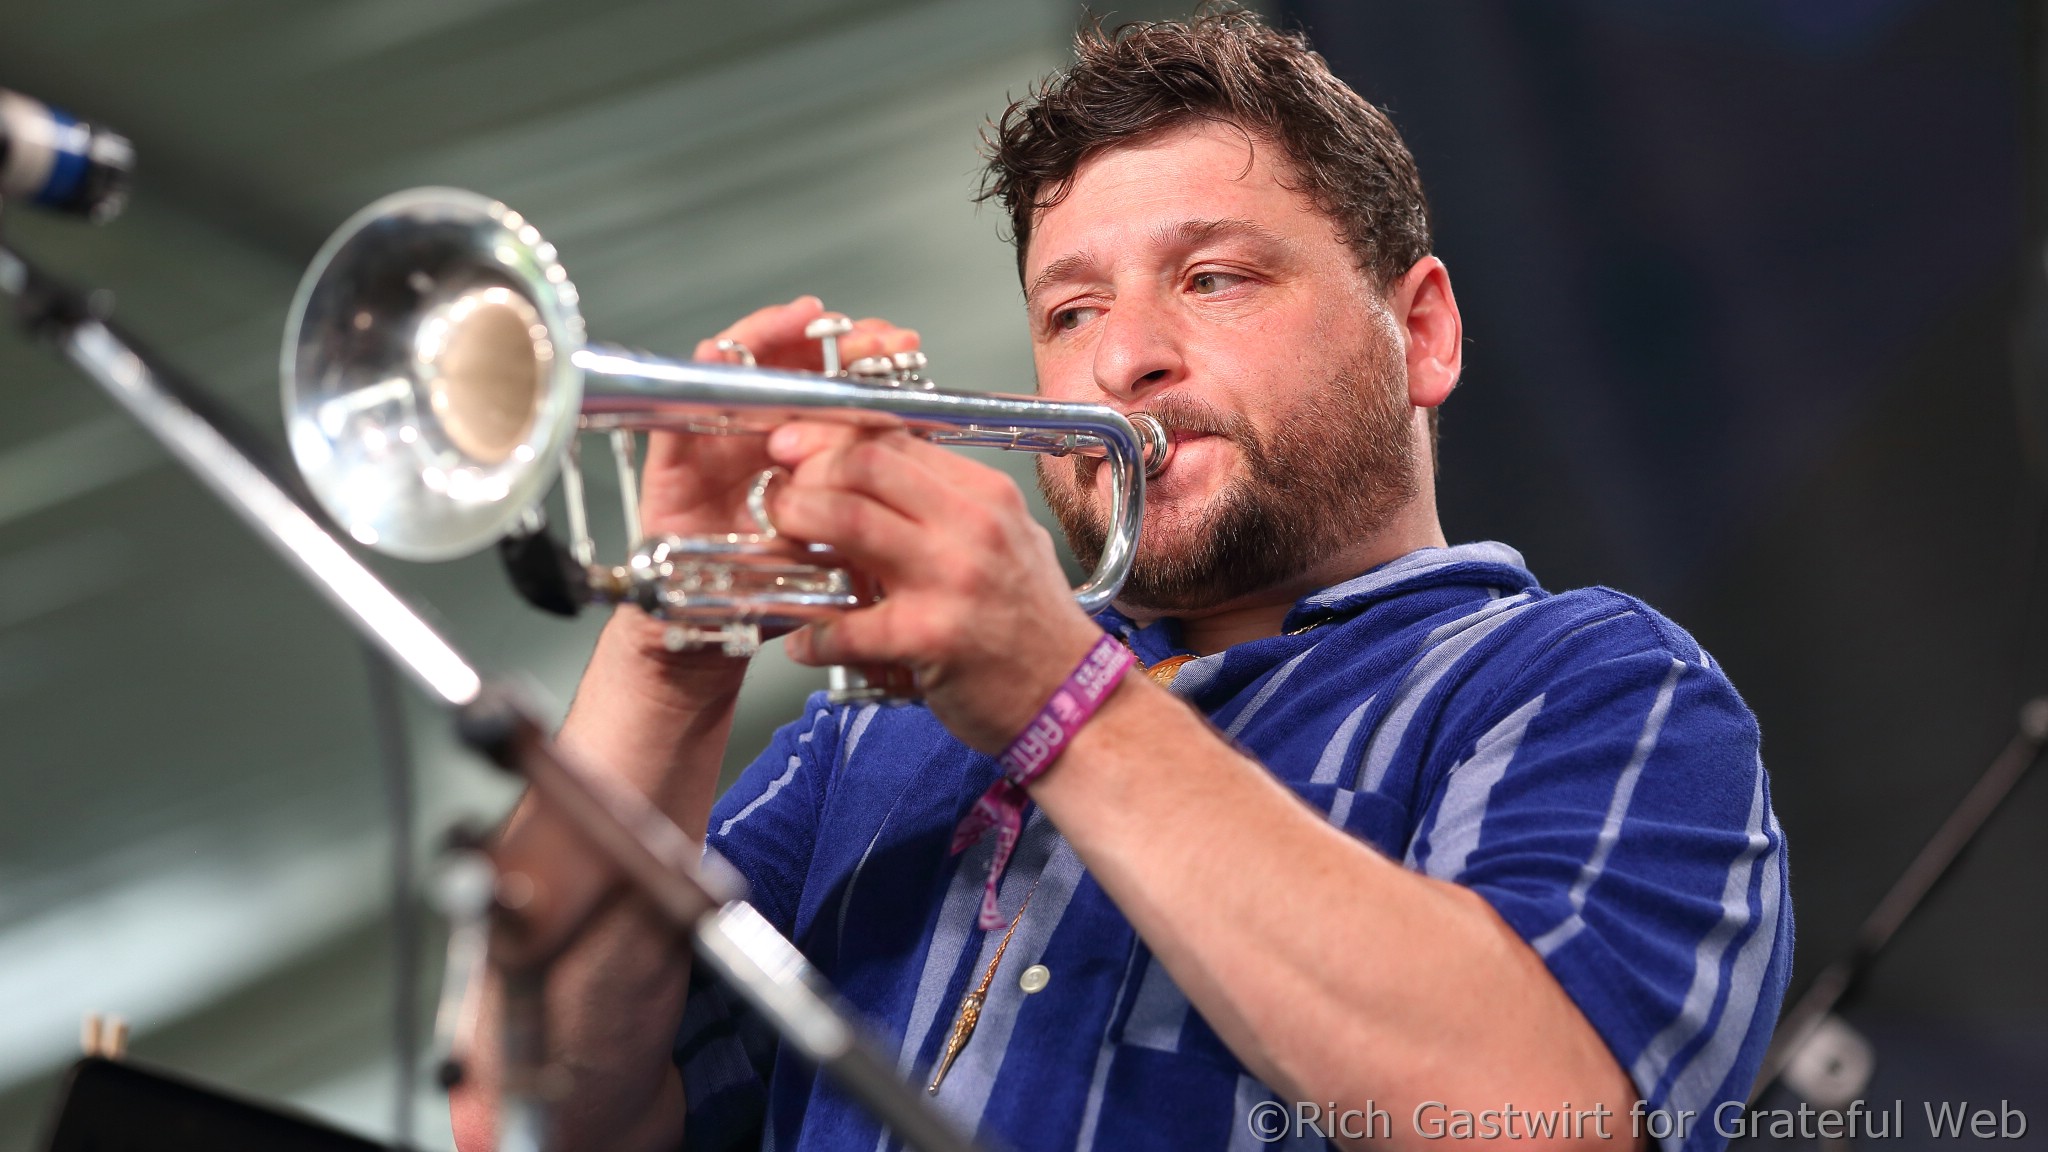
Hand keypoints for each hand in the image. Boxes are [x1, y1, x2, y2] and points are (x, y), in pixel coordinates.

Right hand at [614, 297, 920, 669]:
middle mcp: (761, 441)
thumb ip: (871, 501)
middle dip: (835, 342)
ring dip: (777, 338)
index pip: (837, 390)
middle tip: (872, 336)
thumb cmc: (778, 597)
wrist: (713, 642)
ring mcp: (717, 446)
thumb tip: (926, 451)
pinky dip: (707, 373)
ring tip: (810, 320)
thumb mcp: (843, 545)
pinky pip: (684, 406)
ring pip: (743, 369)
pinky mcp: (673, 464)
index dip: (869, 366)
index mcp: (807, 457)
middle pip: (796, 368)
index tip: (904, 352)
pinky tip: (733, 351)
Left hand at [761, 422, 1106, 752]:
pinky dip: (812, 633)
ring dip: (797, 525)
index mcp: (987, 496)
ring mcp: (952, 579)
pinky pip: (847, 625)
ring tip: (778, 543)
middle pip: (865, 464)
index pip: (897, 439)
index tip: (796, 447)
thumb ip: (949, 506)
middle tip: (778, 493)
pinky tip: (802, 640)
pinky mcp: (931, 638)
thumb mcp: (1008, 540)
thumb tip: (875, 479)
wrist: (1071, 698)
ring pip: (848, 522)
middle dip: (806, 472)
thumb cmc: (1032, 625)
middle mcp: (972, 526)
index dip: (833, 438)